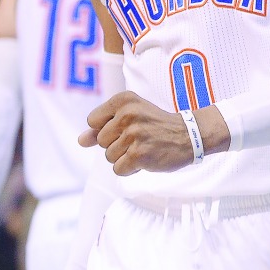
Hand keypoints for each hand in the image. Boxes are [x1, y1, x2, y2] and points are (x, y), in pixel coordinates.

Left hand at [80, 91, 225, 174]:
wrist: (189, 135)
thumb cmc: (156, 125)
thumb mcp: (130, 116)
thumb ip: (102, 127)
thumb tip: (80, 140)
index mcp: (123, 100)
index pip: (92, 121)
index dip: (105, 129)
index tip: (124, 127)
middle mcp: (127, 114)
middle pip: (100, 141)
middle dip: (115, 145)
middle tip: (138, 138)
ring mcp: (134, 135)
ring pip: (108, 156)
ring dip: (123, 158)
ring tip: (142, 148)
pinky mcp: (139, 154)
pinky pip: (118, 169)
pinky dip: (129, 169)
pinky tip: (145, 159)